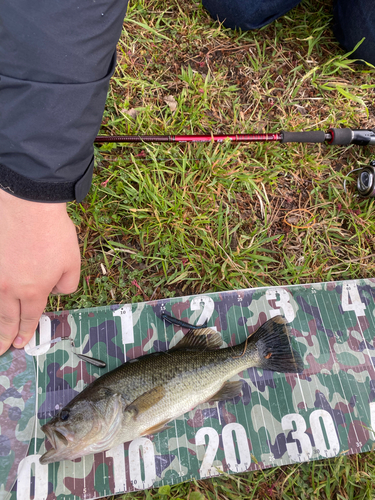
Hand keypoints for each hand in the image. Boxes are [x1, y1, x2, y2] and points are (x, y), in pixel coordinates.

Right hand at [0, 189, 80, 354]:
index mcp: (34, 291)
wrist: (28, 205)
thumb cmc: (52, 232)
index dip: (25, 331)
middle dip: (5, 337)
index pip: (29, 317)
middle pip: (6, 318)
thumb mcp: (72, 262)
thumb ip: (66, 284)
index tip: (21, 342)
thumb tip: (56, 292)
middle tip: (2, 349)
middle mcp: (10, 288)